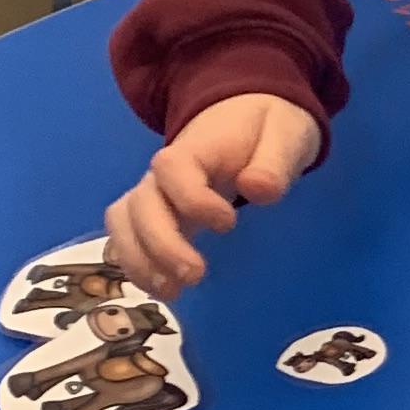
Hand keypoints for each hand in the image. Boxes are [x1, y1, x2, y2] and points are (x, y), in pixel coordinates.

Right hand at [107, 94, 322, 295]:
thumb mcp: (285, 134)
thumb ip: (273, 162)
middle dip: (161, 244)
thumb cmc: (265, 128)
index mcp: (196, 147)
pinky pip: (128, 235)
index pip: (173, 168)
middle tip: (195, 275)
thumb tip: (257, 189)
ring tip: (172, 292)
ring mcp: (155, 193)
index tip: (228, 223)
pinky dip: (137, 264)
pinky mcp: (155, 214)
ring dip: (140, 260)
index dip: (192, 198)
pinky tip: (165, 289)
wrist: (246, 117)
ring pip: (124, 222)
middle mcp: (164, 172)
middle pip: (140, 203)